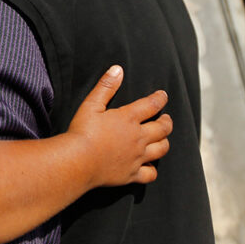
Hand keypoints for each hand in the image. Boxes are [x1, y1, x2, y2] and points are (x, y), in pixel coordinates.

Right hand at [67, 65, 172, 187]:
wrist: (77, 161)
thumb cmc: (82, 131)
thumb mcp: (91, 105)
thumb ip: (106, 87)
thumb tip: (118, 69)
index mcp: (128, 118)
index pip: (152, 105)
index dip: (160, 98)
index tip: (163, 95)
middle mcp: (138, 137)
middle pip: (163, 128)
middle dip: (167, 121)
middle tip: (166, 119)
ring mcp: (137, 157)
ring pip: (161, 149)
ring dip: (165, 142)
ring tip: (163, 139)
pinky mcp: (132, 174)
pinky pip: (151, 173)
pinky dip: (152, 169)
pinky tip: (149, 165)